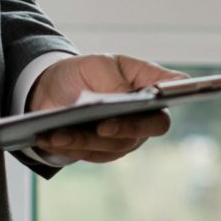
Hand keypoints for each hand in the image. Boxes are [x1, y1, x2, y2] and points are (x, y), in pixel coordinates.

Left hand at [27, 53, 180, 162]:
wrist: (53, 88)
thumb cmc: (85, 72)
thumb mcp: (98, 66)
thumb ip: (115, 81)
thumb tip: (127, 97)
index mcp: (149, 87)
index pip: (171, 94)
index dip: (172, 97)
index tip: (154, 97)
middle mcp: (143, 117)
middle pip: (145, 130)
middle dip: (122, 129)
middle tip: (102, 126)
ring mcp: (124, 137)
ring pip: (112, 146)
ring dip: (84, 140)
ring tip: (58, 132)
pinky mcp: (102, 152)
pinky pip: (89, 154)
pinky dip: (69, 146)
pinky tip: (48, 138)